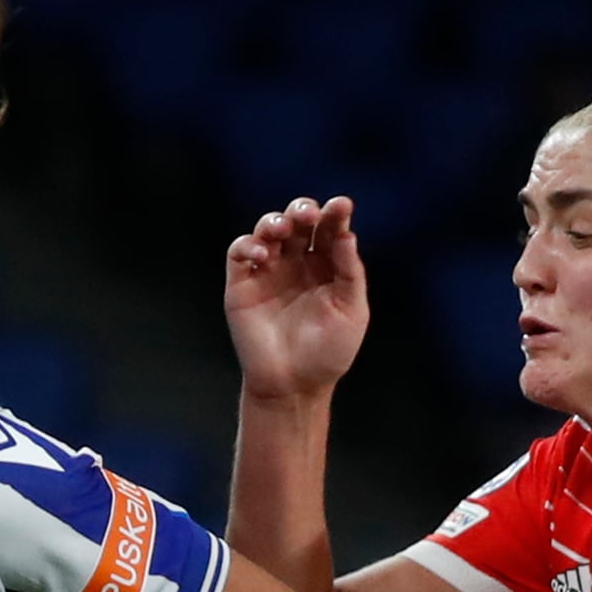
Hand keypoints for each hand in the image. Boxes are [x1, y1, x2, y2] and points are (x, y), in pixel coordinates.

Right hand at [224, 197, 370, 400]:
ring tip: (283, 229)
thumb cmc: (327, 353)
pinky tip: (261, 255)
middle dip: (303, 210)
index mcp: (326, 266)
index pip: (330, 230)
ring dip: (274, 221)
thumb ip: (350, 273)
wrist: (293, 386)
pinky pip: (239, 251)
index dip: (335, 214)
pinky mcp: (242, 283)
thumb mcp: (351, 312)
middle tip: (309, 215)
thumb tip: (348, 235)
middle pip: (297, 221)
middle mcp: (297, 263)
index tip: (342, 205)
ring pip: (267, 229)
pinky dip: (248, 245)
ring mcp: (269, 271)